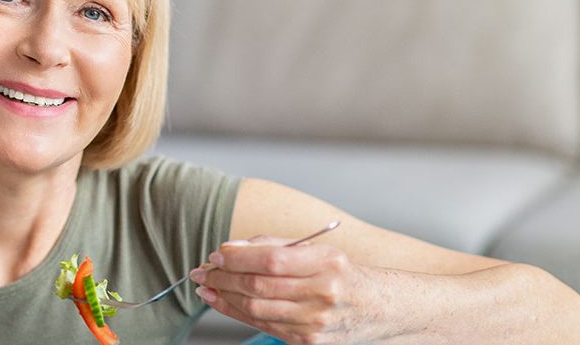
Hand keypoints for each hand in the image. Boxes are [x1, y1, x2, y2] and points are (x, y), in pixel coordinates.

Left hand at [190, 236, 373, 344]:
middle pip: (258, 286)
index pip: (271, 259)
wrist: (377, 309)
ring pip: (255, 308)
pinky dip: (236, 313)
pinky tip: (222, 301)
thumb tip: (230, 249)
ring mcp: (315, 321)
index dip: (237, 258)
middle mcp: (322, 293)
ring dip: (223, 296)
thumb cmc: (341, 275)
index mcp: (327, 263)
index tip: (217, 254)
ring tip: (207, 285)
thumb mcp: (317, 250)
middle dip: (223, 277)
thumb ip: (273, 245)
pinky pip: (262, 325)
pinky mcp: (306, 340)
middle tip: (203, 270)